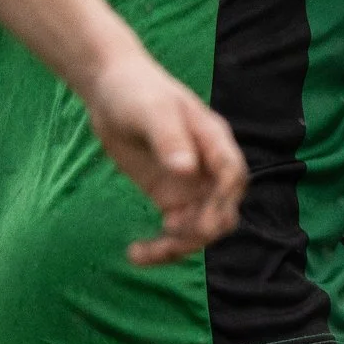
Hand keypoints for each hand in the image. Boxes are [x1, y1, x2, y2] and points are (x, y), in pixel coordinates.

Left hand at [80, 48, 246, 265]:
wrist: (111, 90)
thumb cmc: (136, 92)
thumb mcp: (152, 111)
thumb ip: (170, 139)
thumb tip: (186, 169)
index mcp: (214, 141)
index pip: (232, 176)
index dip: (222, 202)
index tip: (198, 224)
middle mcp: (209, 167)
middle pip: (223, 209)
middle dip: (201, 230)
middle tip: (167, 237)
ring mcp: (191, 184)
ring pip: (201, 227)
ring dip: (179, 245)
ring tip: (142, 253)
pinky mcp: (170, 195)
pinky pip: (177, 229)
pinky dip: (162, 245)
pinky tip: (136, 252)